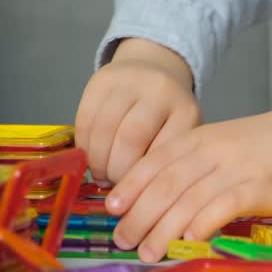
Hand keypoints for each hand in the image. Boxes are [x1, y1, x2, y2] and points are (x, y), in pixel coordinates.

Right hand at [75, 38, 200, 186]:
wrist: (155, 69)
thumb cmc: (169, 115)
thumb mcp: (181, 135)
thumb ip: (167, 162)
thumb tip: (142, 202)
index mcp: (186, 112)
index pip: (164, 151)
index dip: (146, 179)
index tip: (138, 199)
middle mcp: (160, 92)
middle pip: (131, 139)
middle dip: (118, 171)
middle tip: (116, 190)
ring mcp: (130, 82)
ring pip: (104, 129)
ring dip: (98, 161)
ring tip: (102, 177)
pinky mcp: (102, 79)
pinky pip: (86, 118)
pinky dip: (84, 145)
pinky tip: (90, 159)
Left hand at [105, 94, 271, 262]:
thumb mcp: (226, 145)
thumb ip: (197, 166)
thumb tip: (163, 201)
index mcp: (200, 138)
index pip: (153, 162)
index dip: (129, 186)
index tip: (111, 210)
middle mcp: (213, 150)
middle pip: (164, 183)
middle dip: (139, 214)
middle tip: (123, 240)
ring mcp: (237, 167)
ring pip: (188, 198)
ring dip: (162, 228)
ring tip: (148, 252)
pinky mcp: (262, 184)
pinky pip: (224, 204)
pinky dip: (203, 222)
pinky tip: (190, 240)